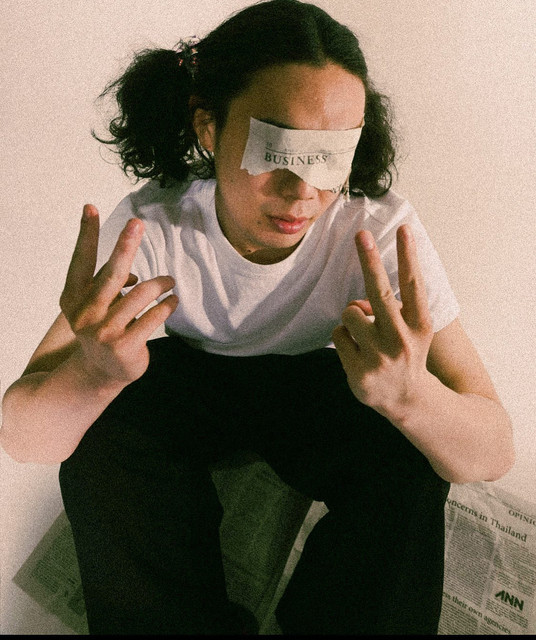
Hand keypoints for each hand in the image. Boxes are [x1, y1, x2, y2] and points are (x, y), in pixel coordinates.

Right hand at [59, 204, 177, 386]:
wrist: (100, 372)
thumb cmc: (102, 327)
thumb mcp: (95, 305)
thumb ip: (107, 284)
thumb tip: (132, 274)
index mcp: (73, 298)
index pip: (80, 260)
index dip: (86, 234)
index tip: (90, 207)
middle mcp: (86, 314)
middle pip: (111, 273)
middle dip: (125, 245)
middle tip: (137, 223)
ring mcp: (105, 332)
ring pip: (141, 293)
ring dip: (161, 283)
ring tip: (169, 282)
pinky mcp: (126, 346)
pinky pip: (155, 315)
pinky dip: (168, 304)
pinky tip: (172, 301)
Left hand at [332, 225, 432, 420]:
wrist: (407, 398)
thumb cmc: (406, 351)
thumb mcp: (413, 328)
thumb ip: (392, 308)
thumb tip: (358, 302)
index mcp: (420, 325)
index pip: (414, 285)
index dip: (408, 256)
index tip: (404, 229)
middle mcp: (401, 340)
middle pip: (379, 293)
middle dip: (369, 260)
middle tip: (361, 234)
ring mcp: (379, 358)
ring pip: (350, 312)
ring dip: (352, 315)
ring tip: (364, 332)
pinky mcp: (358, 372)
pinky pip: (338, 334)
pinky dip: (343, 337)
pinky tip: (357, 351)